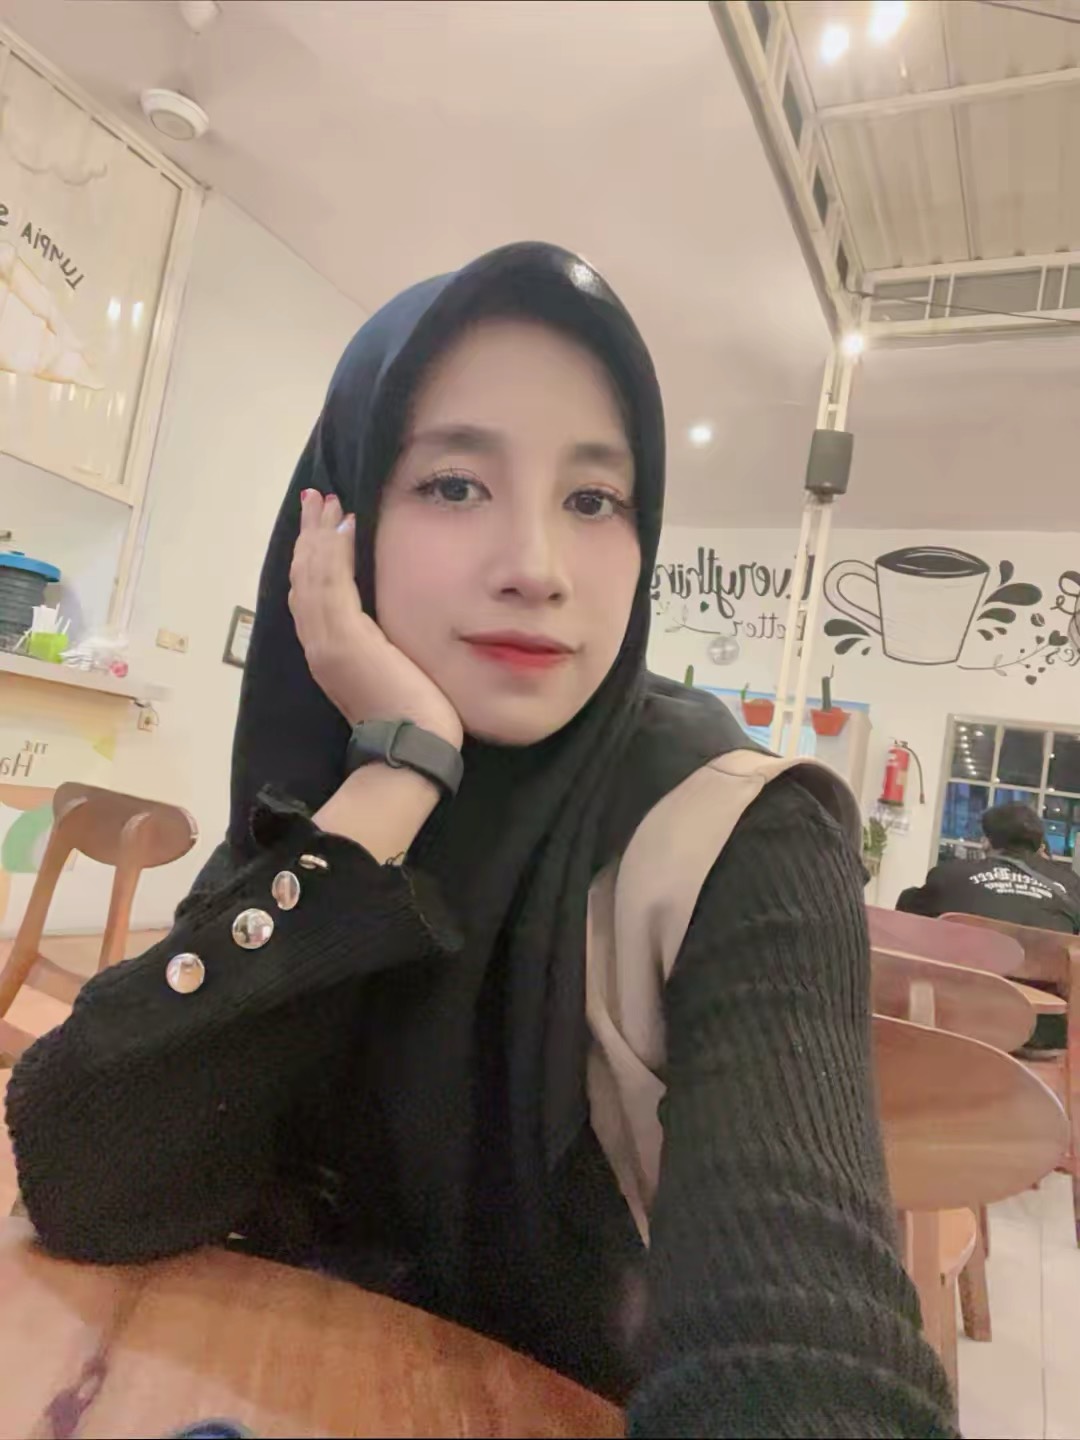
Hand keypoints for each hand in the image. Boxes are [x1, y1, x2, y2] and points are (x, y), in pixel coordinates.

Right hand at [288, 490, 462, 747]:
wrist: (409, 750)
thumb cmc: (411, 719)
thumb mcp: (389, 673)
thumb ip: (379, 648)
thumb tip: (386, 630)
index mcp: (328, 654)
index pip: (311, 596)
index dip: (311, 558)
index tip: (320, 526)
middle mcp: (319, 645)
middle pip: (304, 578)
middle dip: (310, 535)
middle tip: (315, 498)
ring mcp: (328, 641)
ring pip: (313, 575)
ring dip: (320, 533)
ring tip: (327, 500)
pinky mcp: (344, 639)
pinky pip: (333, 583)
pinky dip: (336, 551)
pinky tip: (345, 524)